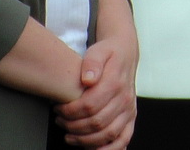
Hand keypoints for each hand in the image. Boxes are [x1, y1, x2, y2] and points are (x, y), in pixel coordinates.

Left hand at [55, 0, 136, 147]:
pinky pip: (123, 140)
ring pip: (108, 134)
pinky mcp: (131, 119)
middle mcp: (124, 100)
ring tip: (69, 136)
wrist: (126, 53)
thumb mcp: (98, 50)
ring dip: (86, 140)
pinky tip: (92, 149)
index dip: (71, 111)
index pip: (90, 105)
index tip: (58, 109)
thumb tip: (87, 79)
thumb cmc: (108, 53)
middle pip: (97, 122)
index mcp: (115, 83)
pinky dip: (108, 149)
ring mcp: (129, 111)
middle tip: (59, 121)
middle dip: (74, 125)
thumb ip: (92, 62)